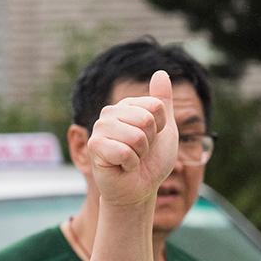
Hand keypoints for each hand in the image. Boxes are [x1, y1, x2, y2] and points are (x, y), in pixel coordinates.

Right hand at [87, 70, 177, 207]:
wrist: (140, 189)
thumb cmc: (151, 161)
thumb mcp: (165, 130)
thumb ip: (163, 102)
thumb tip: (161, 72)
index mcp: (128, 106)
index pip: (156, 107)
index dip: (160, 129)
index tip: (151, 140)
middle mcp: (111, 113)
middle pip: (147, 120)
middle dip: (150, 143)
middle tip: (140, 152)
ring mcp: (100, 128)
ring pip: (137, 136)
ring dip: (141, 155)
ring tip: (132, 160)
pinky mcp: (95, 146)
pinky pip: (125, 152)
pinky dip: (131, 165)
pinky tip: (123, 167)